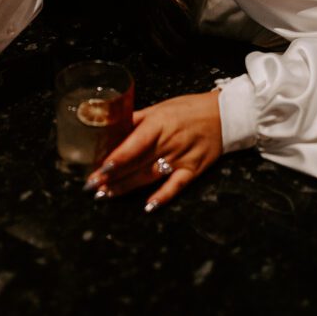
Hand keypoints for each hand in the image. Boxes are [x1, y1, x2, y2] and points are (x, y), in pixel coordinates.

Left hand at [85, 92, 222, 210]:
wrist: (224, 115)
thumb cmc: (188, 109)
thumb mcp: (160, 108)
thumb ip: (136, 119)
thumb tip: (111, 126)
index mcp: (159, 124)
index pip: (134, 144)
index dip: (116, 158)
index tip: (99, 169)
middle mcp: (169, 142)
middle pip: (137, 163)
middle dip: (113, 176)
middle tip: (92, 187)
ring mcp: (181, 158)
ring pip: (150, 176)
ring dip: (127, 187)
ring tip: (106, 195)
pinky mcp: (193, 170)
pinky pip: (176, 186)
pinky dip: (162, 197)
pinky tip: (148, 207)